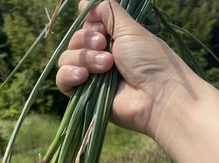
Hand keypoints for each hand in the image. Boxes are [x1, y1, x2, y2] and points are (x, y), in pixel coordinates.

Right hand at [56, 0, 196, 135]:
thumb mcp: (129, 28)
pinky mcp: (84, 97)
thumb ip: (108, 12)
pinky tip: (83, 75)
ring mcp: (91, 78)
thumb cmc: (149, 60)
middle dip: (86, 42)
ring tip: (106, 66)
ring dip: (83, 58)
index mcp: (112, 42)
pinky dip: (68, 75)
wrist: (156, 95)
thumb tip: (83, 2)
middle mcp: (99, 58)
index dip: (89, 27)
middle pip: (74, 42)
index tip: (103, 30)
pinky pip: (62, 81)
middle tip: (106, 47)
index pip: (85, 28)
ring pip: (66, 59)